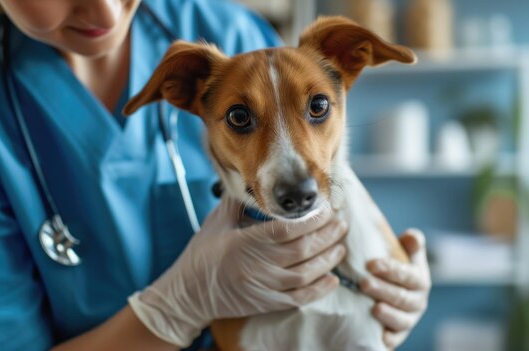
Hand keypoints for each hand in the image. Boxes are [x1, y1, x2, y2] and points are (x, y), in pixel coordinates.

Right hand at [129, 196, 347, 346]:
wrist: (188, 293)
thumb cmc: (202, 254)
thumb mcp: (217, 222)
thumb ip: (238, 201)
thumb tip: (256, 180)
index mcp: (245, 242)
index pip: (287, 229)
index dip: (311, 219)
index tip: (325, 208)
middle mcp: (257, 266)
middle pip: (302, 249)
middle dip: (326, 235)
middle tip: (341, 223)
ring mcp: (263, 287)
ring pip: (305, 274)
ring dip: (327, 259)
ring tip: (340, 245)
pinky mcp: (267, 303)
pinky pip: (299, 299)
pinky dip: (318, 290)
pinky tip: (333, 279)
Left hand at [360, 229, 430, 349]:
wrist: (388, 289)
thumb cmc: (392, 267)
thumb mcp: (401, 253)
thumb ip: (410, 244)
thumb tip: (412, 235)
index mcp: (419, 279)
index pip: (408, 274)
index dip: (391, 269)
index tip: (371, 264)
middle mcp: (417, 300)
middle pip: (403, 297)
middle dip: (384, 290)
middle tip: (363, 283)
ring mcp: (409, 318)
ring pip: (402, 319)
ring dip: (388, 314)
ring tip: (374, 308)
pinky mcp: (399, 334)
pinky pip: (397, 338)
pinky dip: (390, 338)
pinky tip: (380, 336)